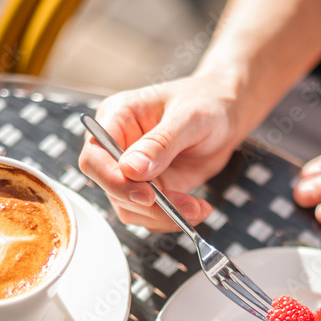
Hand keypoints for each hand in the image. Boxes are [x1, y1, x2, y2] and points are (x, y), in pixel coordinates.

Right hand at [78, 74, 243, 230]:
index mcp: (117, 117)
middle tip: (183, 206)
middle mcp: (118, 146)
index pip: (95, 157)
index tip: (147, 193)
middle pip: (111, 188)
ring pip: (129, 208)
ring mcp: (131, 171)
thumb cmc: (205, 102)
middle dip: (147, 204)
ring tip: (197, 207)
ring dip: (163, 216)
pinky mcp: (148, 188)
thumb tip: (131, 169)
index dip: (114, 180)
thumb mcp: (187, 118)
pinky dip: (171, 218)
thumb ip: (159, 144)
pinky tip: (196, 209)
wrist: (225, 116)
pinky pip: (148, 214)